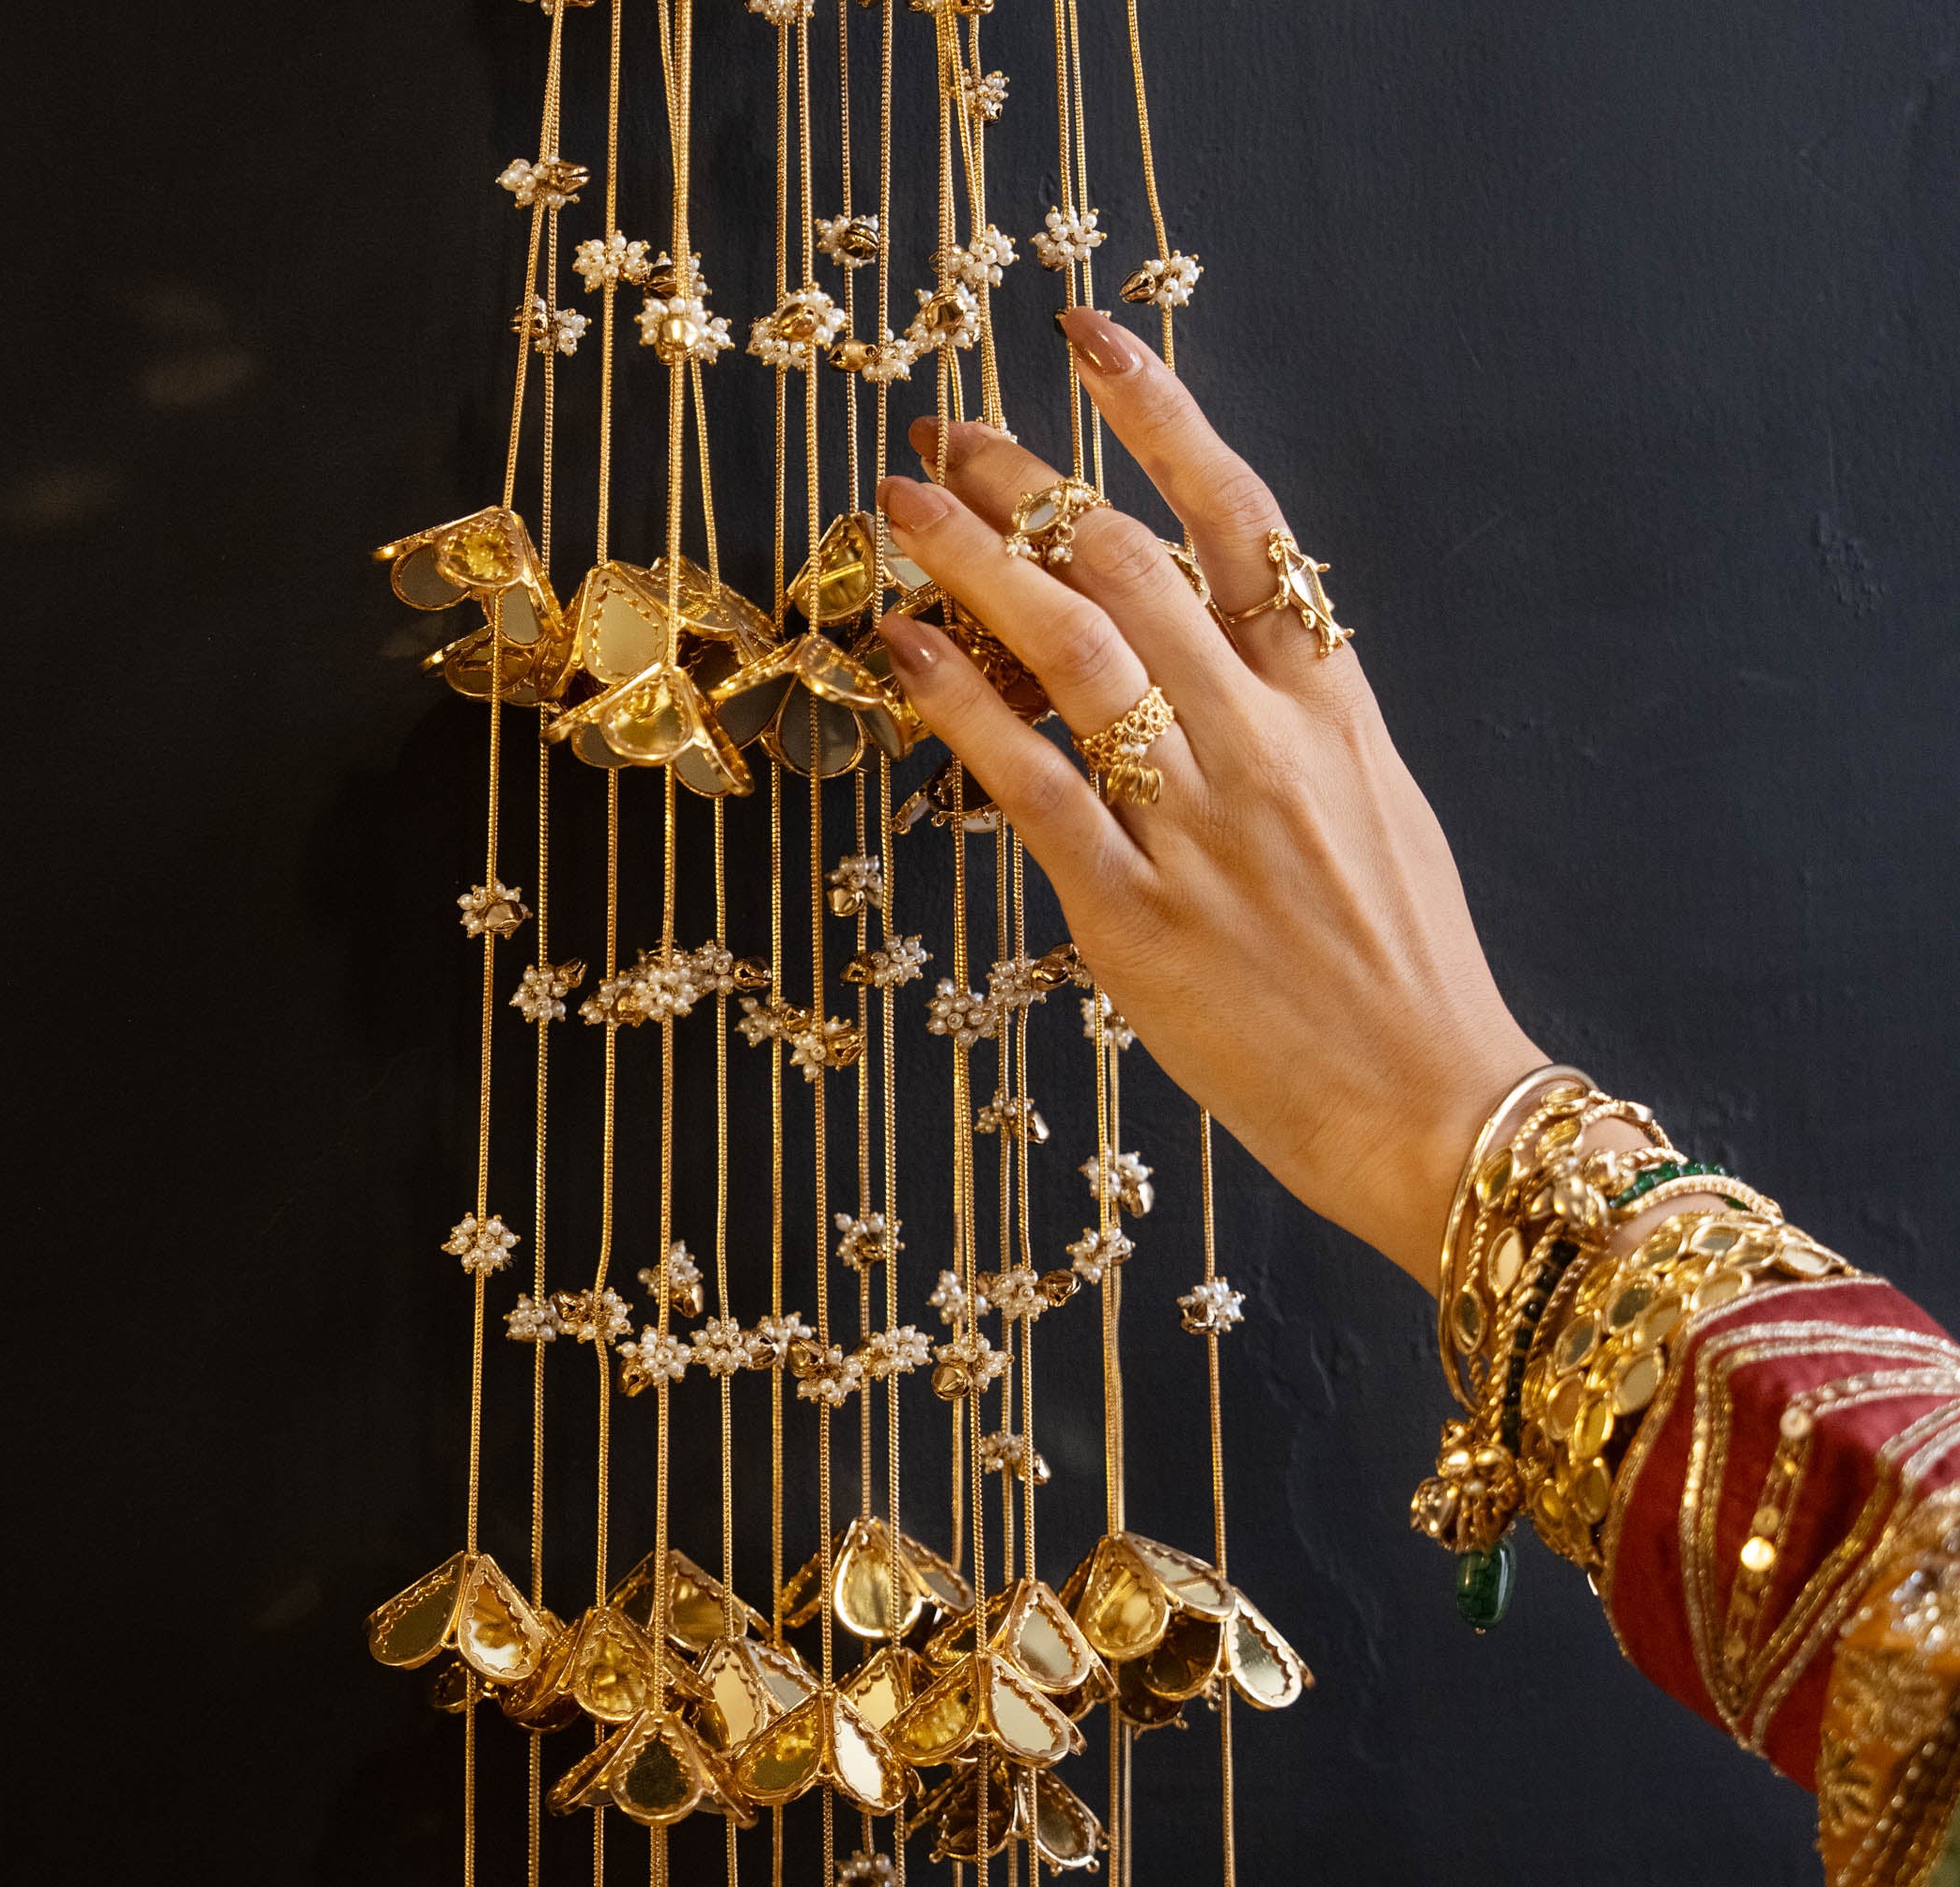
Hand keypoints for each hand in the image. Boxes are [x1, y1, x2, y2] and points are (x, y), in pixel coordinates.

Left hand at [871, 307, 1543, 1291]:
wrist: (1430, 1105)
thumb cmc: (1403, 976)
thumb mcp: (1377, 815)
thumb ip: (1296, 730)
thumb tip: (1210, 669)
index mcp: (1330, 706)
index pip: (1240, 521)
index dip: (1160, 416)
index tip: (1091, 340)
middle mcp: (1262, 740)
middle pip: (1129, 563)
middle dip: (1025, 481)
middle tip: (942, 433)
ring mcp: (1198, 822)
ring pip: (1071, 648)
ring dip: (973, 557)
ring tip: (897, 502)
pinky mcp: (1135, 912)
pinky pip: (1031, 782)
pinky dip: (958, 702)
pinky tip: (901, 644)